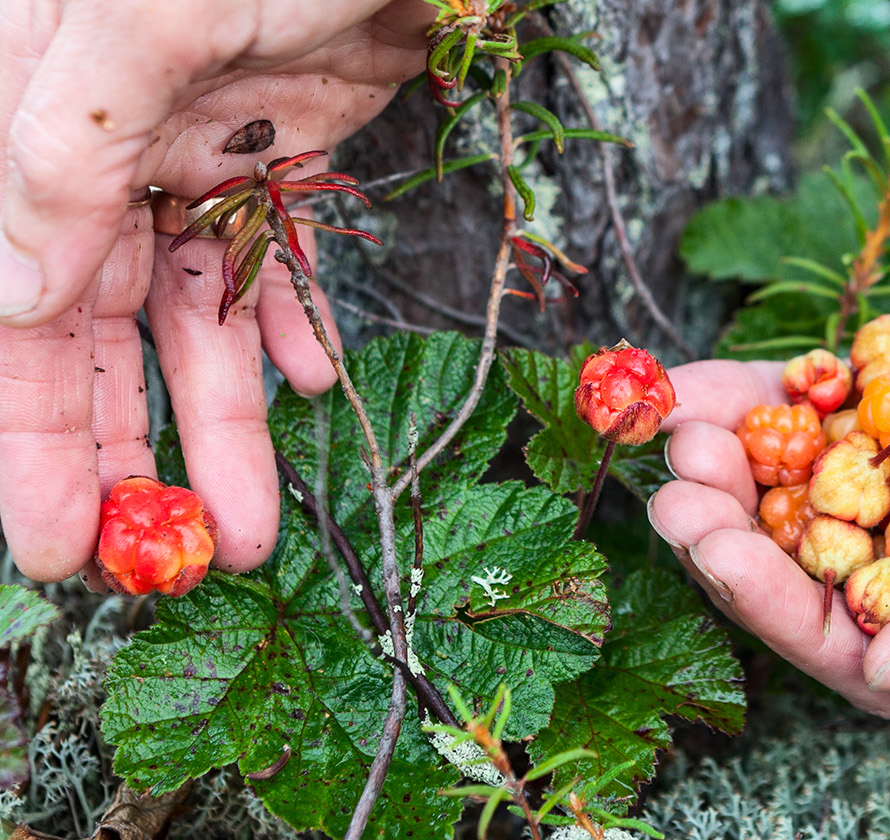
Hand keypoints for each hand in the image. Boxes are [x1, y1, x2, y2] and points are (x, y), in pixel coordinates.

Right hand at [0, 1, 432, 582]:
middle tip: (162, 561)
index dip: (22, 432)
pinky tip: (308, 392)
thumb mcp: (138, 16)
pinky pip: (271, 260)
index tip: (54, 543)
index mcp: (18, 114)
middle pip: (85, 327)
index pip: (4, 305)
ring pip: (190, 311)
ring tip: (255, 522)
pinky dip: (287, 329)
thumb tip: (2, 296)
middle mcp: (88, 140)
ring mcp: (189, 142)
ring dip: (223, 417)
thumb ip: (58, 153)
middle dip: (122, 449)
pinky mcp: (280, 141)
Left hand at [648, 70, 889, 720]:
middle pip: (829, 566)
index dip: (791, 614)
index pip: (881, 648)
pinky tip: (689, 385)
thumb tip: (887, 673)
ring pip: (816, 478)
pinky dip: (761, 392)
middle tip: (676, 498)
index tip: (721, 555)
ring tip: (675, 434)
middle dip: (743, 542)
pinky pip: (832, 390)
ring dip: (738, 466)